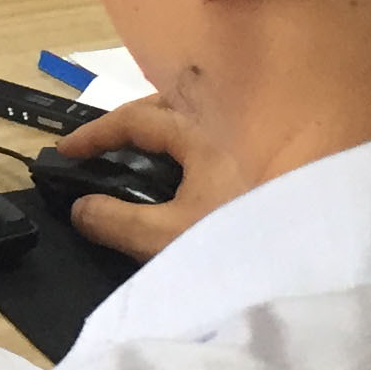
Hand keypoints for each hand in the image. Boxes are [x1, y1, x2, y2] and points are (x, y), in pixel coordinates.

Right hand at [51, 94, 240, 261]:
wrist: (305, 266)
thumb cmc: (235, 243)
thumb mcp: (165, 239)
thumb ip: (116, 222)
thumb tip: (80, 207)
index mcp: (201, 135)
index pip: (136, 120)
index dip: (95, 133)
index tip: (65, 152)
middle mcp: (226, 126)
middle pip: (168, 103)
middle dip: (130, 119)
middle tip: (103, 145)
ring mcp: (246, 143)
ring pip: (193, 119)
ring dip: (160, 130)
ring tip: (137, 156)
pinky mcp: (259, 165)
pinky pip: (210, 138)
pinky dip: (183, 147)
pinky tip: (180, 176)